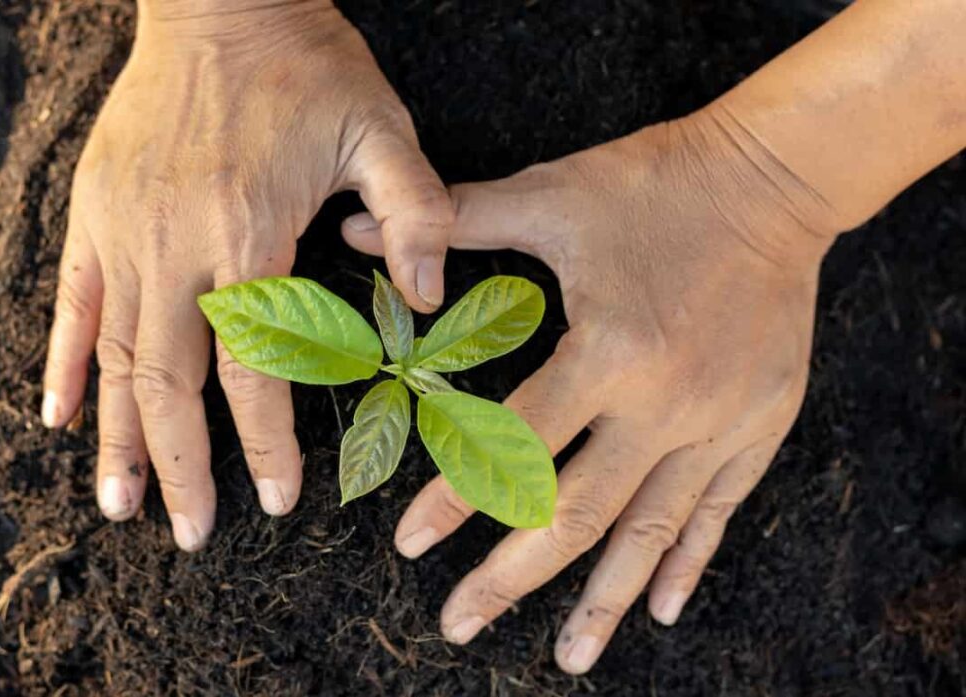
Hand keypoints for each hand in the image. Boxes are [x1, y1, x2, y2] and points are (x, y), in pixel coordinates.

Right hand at [41, 0, 453, 549]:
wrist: (219, 1)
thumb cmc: (306, 66)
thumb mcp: (381, 128)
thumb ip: (417, 211)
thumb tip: (427, 296)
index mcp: (249, 237)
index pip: (255, 370)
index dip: (264, 443)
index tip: (273, 499)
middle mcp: (176, 247)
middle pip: (170, 384)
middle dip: (181, 467)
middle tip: (189, 533)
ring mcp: (125, 233)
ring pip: (114, 358)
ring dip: (116, 438)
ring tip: (117, 505)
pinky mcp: (94, 214)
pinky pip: (70, 303)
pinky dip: (64, 363)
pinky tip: (58, 415)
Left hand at [342, 106, 839, 672]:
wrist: (774, 178)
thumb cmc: (653, 183)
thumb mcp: (551, 196)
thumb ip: (453, 220)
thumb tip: (360, 226)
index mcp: (609, 350)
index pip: (516, 445)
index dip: (457, 499)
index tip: (411, 545)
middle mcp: (664, 403)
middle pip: (578, 514)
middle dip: (512, 577)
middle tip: (461, 624)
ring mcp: (718, 423)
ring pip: (650, 533)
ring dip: (603, 601)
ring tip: (567, 660)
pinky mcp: (758, 426)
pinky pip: (718, 512)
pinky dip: (687, 563)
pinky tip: (663, 610)